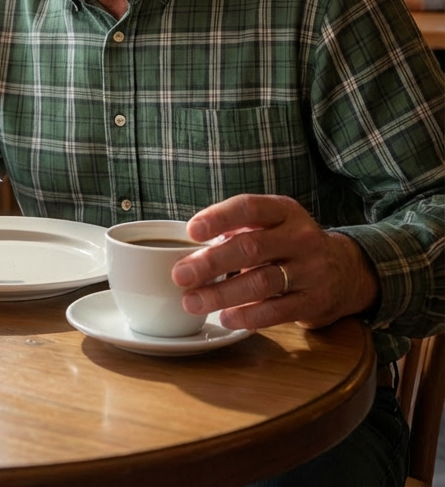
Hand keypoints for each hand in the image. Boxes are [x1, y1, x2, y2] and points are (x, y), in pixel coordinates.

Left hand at [171, 194, 379, 330]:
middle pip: (251, 248)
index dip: (218, 218)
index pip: (249, 207)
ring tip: (192, 302)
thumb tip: (190, 243)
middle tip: (179, 275)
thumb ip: (237, 228)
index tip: (190, 231)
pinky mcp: (315, 302)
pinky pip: (278, 311)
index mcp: (284, 211)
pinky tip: (225, 318)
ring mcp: (312, 271)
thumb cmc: (289, 243)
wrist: (346, 270)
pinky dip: (248, 316)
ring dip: (222, 294)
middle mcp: (301, 238)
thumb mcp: (271, 223)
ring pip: (262, 282)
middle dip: (211, 263)